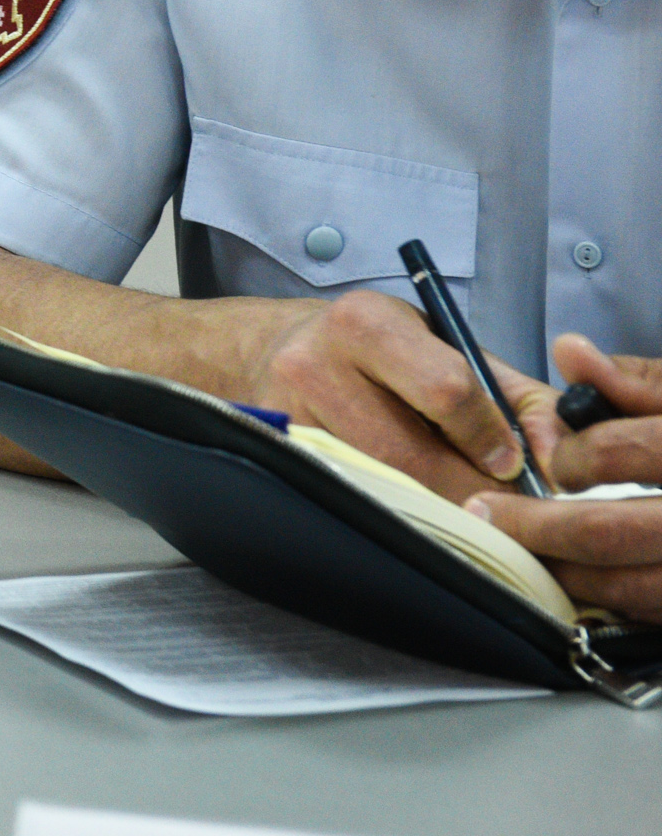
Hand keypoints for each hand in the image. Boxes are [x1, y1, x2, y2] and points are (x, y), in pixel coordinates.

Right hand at [248, 290, 558, 502]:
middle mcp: (313, 363)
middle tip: (496, 504)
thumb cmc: (380, 351)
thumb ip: (517, 399)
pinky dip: (392, 512)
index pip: (445, 389)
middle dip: (467, 488)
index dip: (488, 436)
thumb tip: (560, 460)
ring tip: (453, 501)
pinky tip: (409, 504)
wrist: (280, 349)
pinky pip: (351, 501)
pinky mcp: (276, 456)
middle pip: (410, 455)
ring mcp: (285, 415)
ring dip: (432, 507)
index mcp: (365, 323)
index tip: (509, 463)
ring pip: (381, 488)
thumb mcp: (448, 348)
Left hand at [468, 334, 661, 616]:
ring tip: (524, 550)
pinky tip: (579, 580)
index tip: (550, 461)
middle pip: (614, 532)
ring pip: (631, 587)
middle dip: (538, 525)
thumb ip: (639, 382)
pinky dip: (611, 601)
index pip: (625, 452)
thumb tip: (570, 352)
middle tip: (488, 514)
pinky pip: (653, 613)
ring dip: (566, 572)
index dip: (574, 456)